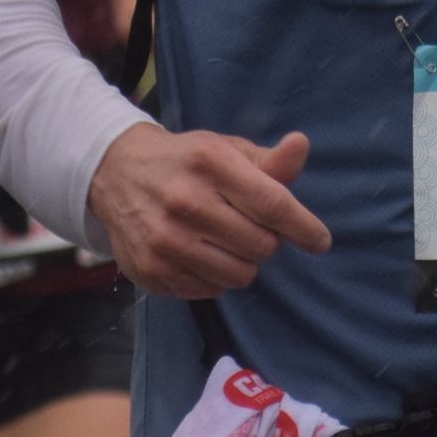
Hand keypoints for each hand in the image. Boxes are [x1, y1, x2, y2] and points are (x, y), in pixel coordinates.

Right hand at [85, 122, 331, 297]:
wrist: (116, 173)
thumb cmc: (186, 161)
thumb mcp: (226, 150)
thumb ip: (269, 160)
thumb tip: (301, 145)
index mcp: (210, 162)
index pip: (272, 204)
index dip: (303, 227)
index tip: (320, 241)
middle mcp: (185, 202)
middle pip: (261, 245)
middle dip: (268, 240)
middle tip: (252, 226)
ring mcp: (166, 241)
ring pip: (240, 274)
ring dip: (245, 262)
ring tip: (229, 241)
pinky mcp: (152, 271)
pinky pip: (211, 290)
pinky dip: (218, 276)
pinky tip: (204, 253)